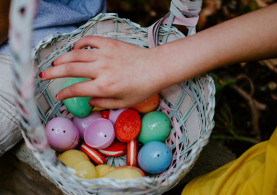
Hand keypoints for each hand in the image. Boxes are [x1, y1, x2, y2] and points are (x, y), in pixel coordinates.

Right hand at [39, 36, 164, 108]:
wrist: (157, 68)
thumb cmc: (143, 87)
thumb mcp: (124, 102)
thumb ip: (103, 103)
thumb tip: (89, 101)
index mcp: (104, 86)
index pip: (76, 90)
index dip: (63, 93)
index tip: (58, 95)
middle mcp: (101, 69)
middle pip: (69, 69)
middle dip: (53, 73)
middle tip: (42, 76)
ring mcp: (104, 54)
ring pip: (75, 54)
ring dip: (62, 58)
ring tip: (54, 63)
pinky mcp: (110, 43)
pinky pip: (89, 40)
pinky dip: (79, 44)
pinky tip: (75, 49)